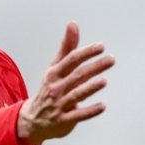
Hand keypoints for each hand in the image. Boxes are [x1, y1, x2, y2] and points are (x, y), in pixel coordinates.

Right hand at [17, 22, 114, 144]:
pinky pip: (78, 115)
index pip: (71, 60)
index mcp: (54, 73)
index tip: (101, 47)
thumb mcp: (55, 67)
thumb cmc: (49, 88)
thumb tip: (73, 24)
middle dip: (94, 67)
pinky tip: (102, 106)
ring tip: (104, 81)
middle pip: (77, 75)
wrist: (33, 119)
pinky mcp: (64, 120)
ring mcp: (59, 104)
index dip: (86, 52)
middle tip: (111, 60)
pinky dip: (90, 111)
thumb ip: (67, 47)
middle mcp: (56, 88)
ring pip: (77, 94)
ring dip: (90, 88)